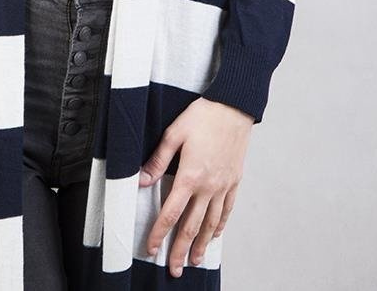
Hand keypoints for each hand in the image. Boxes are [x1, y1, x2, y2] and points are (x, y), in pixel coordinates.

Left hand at [139, 97, 254, 276]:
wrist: (233, 106)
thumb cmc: (203, 116)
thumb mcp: (174, 133)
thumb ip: (158, 160)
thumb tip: (141, 180)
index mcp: (190, 176)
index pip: (171, 213)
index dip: (159, 234)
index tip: (151, 249)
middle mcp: (208, 186)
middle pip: (191, 226)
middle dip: (180, 250)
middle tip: (174, 269)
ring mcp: (223, 185)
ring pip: (211, 223)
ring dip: (201, 244)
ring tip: (193, 260)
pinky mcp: (234, 181)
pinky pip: (227, 210)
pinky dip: (220, 226)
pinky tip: (214, 235)